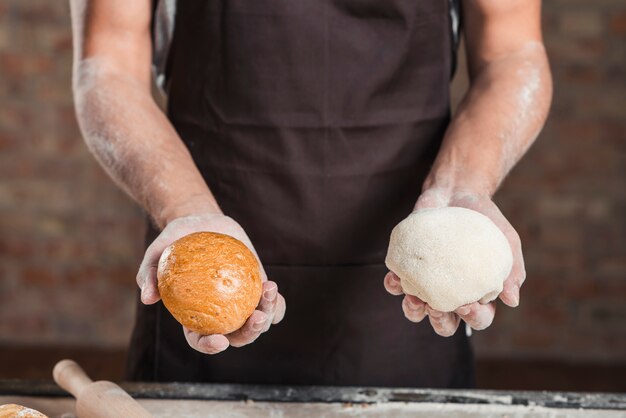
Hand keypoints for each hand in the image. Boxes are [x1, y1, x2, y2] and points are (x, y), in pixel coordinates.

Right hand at [136, 213, 285, 353]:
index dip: (209, 346)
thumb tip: (147, 298)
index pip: (201, 339)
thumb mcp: (155, 254)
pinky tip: (271, 287)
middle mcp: (220, 315)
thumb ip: (148, 275)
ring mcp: (241, 303)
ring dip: (268, 313)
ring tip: (269, 290)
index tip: (220, 340)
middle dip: (250, 333)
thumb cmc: (173, 242)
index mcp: (195, 317)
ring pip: (259, 321)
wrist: (199, 223)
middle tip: (257, 317)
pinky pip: (270, 302)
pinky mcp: (256, 288)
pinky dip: (275, 300)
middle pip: (238, 336)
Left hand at [384, 188, 525, 336]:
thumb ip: (512, 270)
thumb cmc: (486, 221)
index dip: (474, 319)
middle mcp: (450, 294)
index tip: (468, 304)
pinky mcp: (408, 266)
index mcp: (477, 294)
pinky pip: (396, 283)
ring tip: (414, 299)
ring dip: (413, 311)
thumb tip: (512, 301)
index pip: (478, 319)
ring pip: (416, 311)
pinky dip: (393, 284)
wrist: (458, 193)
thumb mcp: (506, 241)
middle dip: (440, 322)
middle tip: (437, 308)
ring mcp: (427, 282)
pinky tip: (395, 277)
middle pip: (444, 323)